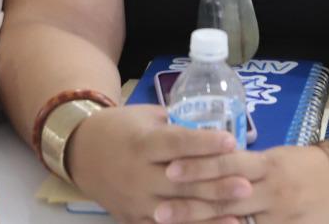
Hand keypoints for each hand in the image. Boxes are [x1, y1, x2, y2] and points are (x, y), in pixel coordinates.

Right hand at [64, 104, 246, 223]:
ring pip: (177, 212)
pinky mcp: (134, 220)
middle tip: (247, 184)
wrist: (81, 153)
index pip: (177, 144)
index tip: (232, 142)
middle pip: (182, 182)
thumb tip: (214, 128)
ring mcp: (137, 202)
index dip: (205, 143)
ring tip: (241, 213)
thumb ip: (177, 125)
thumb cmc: (120, 128)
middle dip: (216, 184)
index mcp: (142, 144)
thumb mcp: (145, 116)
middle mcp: (139, 175)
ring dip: (210, 213)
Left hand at [159, 144, 328, 223]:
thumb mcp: (277, 159)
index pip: (229, 165)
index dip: (199, 169)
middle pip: (227, 201)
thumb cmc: (307, 167)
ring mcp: (282, 217)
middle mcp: (273, 192)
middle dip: (192, 209)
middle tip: (159, 212)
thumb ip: (247, 166)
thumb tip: (205, 164)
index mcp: (268, 165)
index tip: (170, 170)